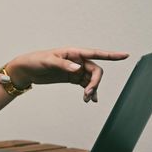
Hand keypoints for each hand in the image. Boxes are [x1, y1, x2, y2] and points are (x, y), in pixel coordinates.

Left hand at [5, 47, 128, 101]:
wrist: (26, 69)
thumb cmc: (35, 61)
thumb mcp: (47, 61)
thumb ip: (63, 64)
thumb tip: (78, 68)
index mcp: (73, 52)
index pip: (95, 53)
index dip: (111, 55)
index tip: (125, 55)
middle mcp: (77, 60)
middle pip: (96, 70)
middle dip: (95, 82)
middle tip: (88, 93)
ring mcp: (75, 69)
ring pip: (91, 79)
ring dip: (92, 89)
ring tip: (86, 99)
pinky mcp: (71, 77)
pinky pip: (85, 84)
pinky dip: (89, 91)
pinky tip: (90, 99)